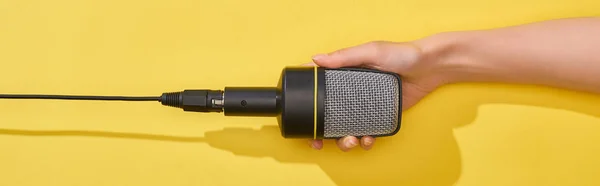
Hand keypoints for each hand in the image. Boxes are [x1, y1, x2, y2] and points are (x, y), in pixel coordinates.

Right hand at [308, 41, 451, 150]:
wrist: (430, 68)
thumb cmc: (401, 54)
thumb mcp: (371, 52)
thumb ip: (344, 57)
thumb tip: (316, 59)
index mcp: (344, 75)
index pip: (319, 91)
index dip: (307, 107)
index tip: (303, 121)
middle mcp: (351, 92)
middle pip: (329, 116)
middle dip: (324, 133)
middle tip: (324, 141)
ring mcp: (365, 106)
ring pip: (346, 128)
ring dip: (344, 140)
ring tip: (352, 141)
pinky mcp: (379, 116)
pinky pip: (366, 132)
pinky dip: (365, 140)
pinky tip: (368, 139)